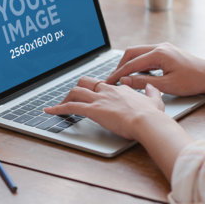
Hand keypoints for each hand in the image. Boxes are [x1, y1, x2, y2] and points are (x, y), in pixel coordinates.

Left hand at [44, 76, 166, 139]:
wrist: (147, 121)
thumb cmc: (151, 115)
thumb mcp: (155, 100)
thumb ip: (151, 92)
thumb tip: (151, 87)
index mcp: (120, 89)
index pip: (103, 84)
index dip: (96, 89)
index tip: (93, 94)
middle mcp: (107, 91)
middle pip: (86, 82)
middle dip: (78, 89)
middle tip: (73, 97)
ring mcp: (99, 99)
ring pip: (76, 92)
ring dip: (65, 98)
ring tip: (58, 105)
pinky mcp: (93, 109)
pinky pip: (70, 106)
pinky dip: (57, 108)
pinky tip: (49, 111)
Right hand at [106, 43, 204, 95]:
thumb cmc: (193, 81)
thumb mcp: (167, 85)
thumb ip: (143, 82)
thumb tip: (125, 81)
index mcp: (159, 53)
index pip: (131, 63)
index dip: (118, 74)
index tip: (108, 82)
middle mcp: (159, 47)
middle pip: (131, 53)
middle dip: (120, 66)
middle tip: (112, 79)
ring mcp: (163, 48)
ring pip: (138, 53)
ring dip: (129, 64)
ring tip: (121, 78)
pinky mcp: (166, 52)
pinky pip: (146, 56)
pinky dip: (138, 64)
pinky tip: (136, 75)